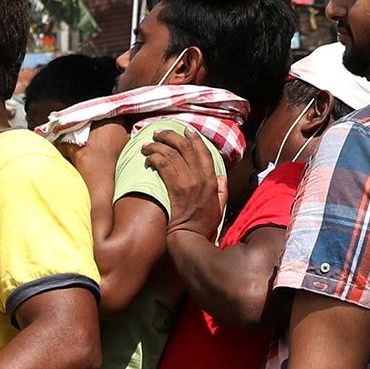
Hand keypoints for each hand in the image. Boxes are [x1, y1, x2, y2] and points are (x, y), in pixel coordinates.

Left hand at [147, 123, 225, 242]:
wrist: (191, 239)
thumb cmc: (202, 226)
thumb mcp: (220, 207)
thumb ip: (222, 190)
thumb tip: (221, 176)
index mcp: (212, 180)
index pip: (204, 152)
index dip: (194, 138)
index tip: (185, 129)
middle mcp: (202, 178)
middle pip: (186, 147)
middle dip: (171, 136)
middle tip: (159, 133)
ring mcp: (189, 183)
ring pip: (172, 153)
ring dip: (158, 145)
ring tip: (147, 145)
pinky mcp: (176, 189)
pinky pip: (164, 166)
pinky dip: (155, 158)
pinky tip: (148, 158)